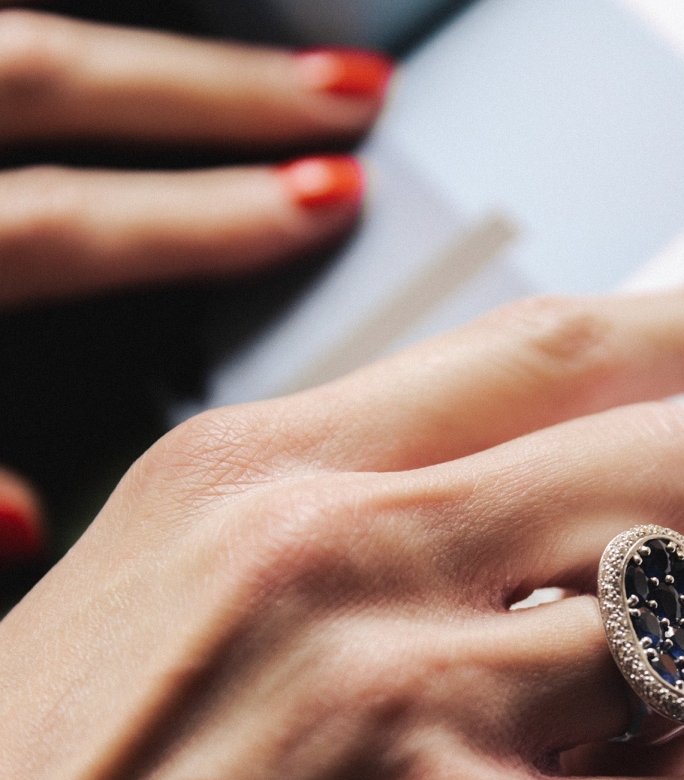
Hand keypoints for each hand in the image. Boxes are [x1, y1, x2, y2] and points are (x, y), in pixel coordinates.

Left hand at [0, 9, 392, 567]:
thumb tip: (29, 525)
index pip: (73, 221)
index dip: (206, 216)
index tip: (329, 202)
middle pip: (54, 81)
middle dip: (220, 92)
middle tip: (349, 93)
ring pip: (21, 45)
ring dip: (157, 59)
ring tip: (275, 66)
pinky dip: (64, 64)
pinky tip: (113, 74)